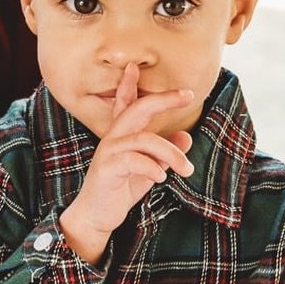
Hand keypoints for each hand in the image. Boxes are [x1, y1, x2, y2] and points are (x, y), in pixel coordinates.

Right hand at [60, 63, 194, 263]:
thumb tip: (187, 136)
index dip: (131, 84)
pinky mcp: (106, 169)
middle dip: (162, 99)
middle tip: (187, 95)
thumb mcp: (149, 169)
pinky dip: (152, 167)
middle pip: (137, 109)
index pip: (126, 103)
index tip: (137, 67)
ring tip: (186, 169)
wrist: (97, 216)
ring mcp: (108, 152)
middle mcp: (113, 138)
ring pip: (144, 139)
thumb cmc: (121, 189)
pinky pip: (133, 160)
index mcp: (122, 135)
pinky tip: (161, 178)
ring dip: (170, 153)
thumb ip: (165, 153)